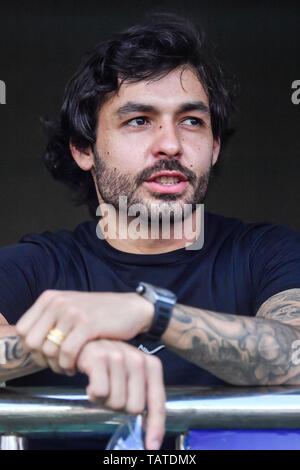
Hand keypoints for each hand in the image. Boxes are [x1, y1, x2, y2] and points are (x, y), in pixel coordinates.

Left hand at [16, 289, 153, 373]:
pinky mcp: (88, 325)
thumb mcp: (69, 309)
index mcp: (50, 298)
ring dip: (57, 365)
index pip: (22, 330)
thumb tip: (28, 345)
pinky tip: (76, 367)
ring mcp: (73, 312)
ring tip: (67, 367)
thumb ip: (49, 320)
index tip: (44, 357)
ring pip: (49, 350)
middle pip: (32, 342)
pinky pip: (67, 353)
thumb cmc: (99, 314)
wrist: (131, 308)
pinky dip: (69, 365)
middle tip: (56, 365)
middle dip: (42, 360)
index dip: (29, 348)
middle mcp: (58, 302)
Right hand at [77, 339, 165, 449]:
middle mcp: (138, 359)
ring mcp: (119, 356)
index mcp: (151, 365)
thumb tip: (149, 434)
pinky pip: (100, 392)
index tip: (152, 446)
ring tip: (100, 384)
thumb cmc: (108, 363)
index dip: (156, 427)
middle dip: (119, 407)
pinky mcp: (100, 357)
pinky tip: (91, 381)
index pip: (157, 402)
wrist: (84, 340)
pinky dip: (93, 394)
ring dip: (104, 400)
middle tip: (111, 392)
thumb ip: (140, 396)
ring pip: (116, 402)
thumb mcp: (129, 375)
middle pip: (134, 408)